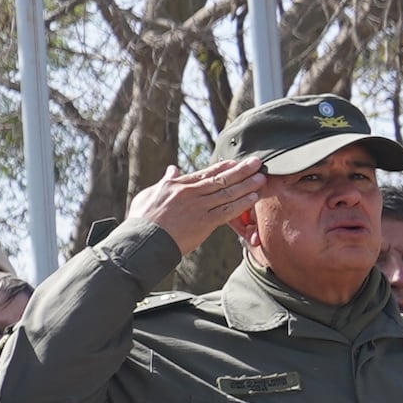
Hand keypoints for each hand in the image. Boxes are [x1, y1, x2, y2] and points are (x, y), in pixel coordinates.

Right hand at [121, 152, 265, 252]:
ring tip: (261, 178)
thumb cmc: (141, 220)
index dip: (223, 167)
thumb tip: (172, 169)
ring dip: (247, 184)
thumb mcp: (149, 194)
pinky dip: (241, 203)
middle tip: (257, 163)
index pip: (205, 173)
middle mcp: (191, 193)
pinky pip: (227, 210)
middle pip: (221, 179)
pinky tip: (253, 197)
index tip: (236, 162)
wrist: (143, 240)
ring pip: (228, 193)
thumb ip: (164, 181)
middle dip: (241, 170)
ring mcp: (199, 207)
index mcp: (177, 185)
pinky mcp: (204, 222)